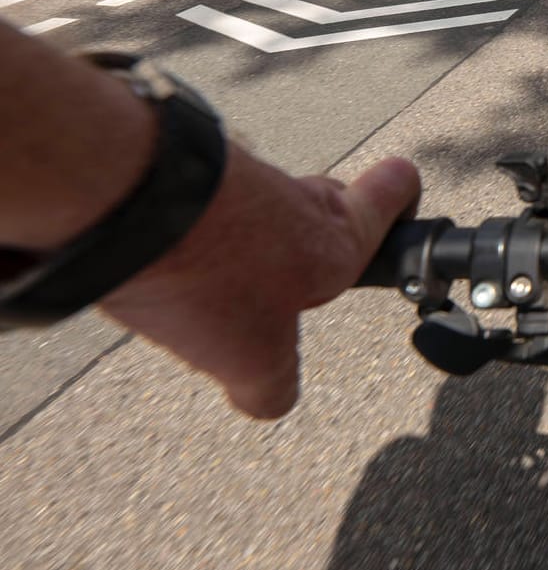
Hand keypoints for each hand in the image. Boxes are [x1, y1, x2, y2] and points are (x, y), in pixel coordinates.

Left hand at [99, 148, 420, 418]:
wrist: (124, 201)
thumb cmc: (207, 270)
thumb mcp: (251, 357)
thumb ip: (272, 383)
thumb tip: (273, 399)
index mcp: (334, 239)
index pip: (394, 192)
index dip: (401, 200)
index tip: (400, 209)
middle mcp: (296, 198)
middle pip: (326, 201)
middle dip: (318, 232)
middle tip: (294, 273)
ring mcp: (242, 177)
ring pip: (260, 205)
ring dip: (245, 238)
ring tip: (208, 284)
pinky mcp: (190, 170)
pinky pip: (205, 202)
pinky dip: (193, 231)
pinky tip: (162, 265)